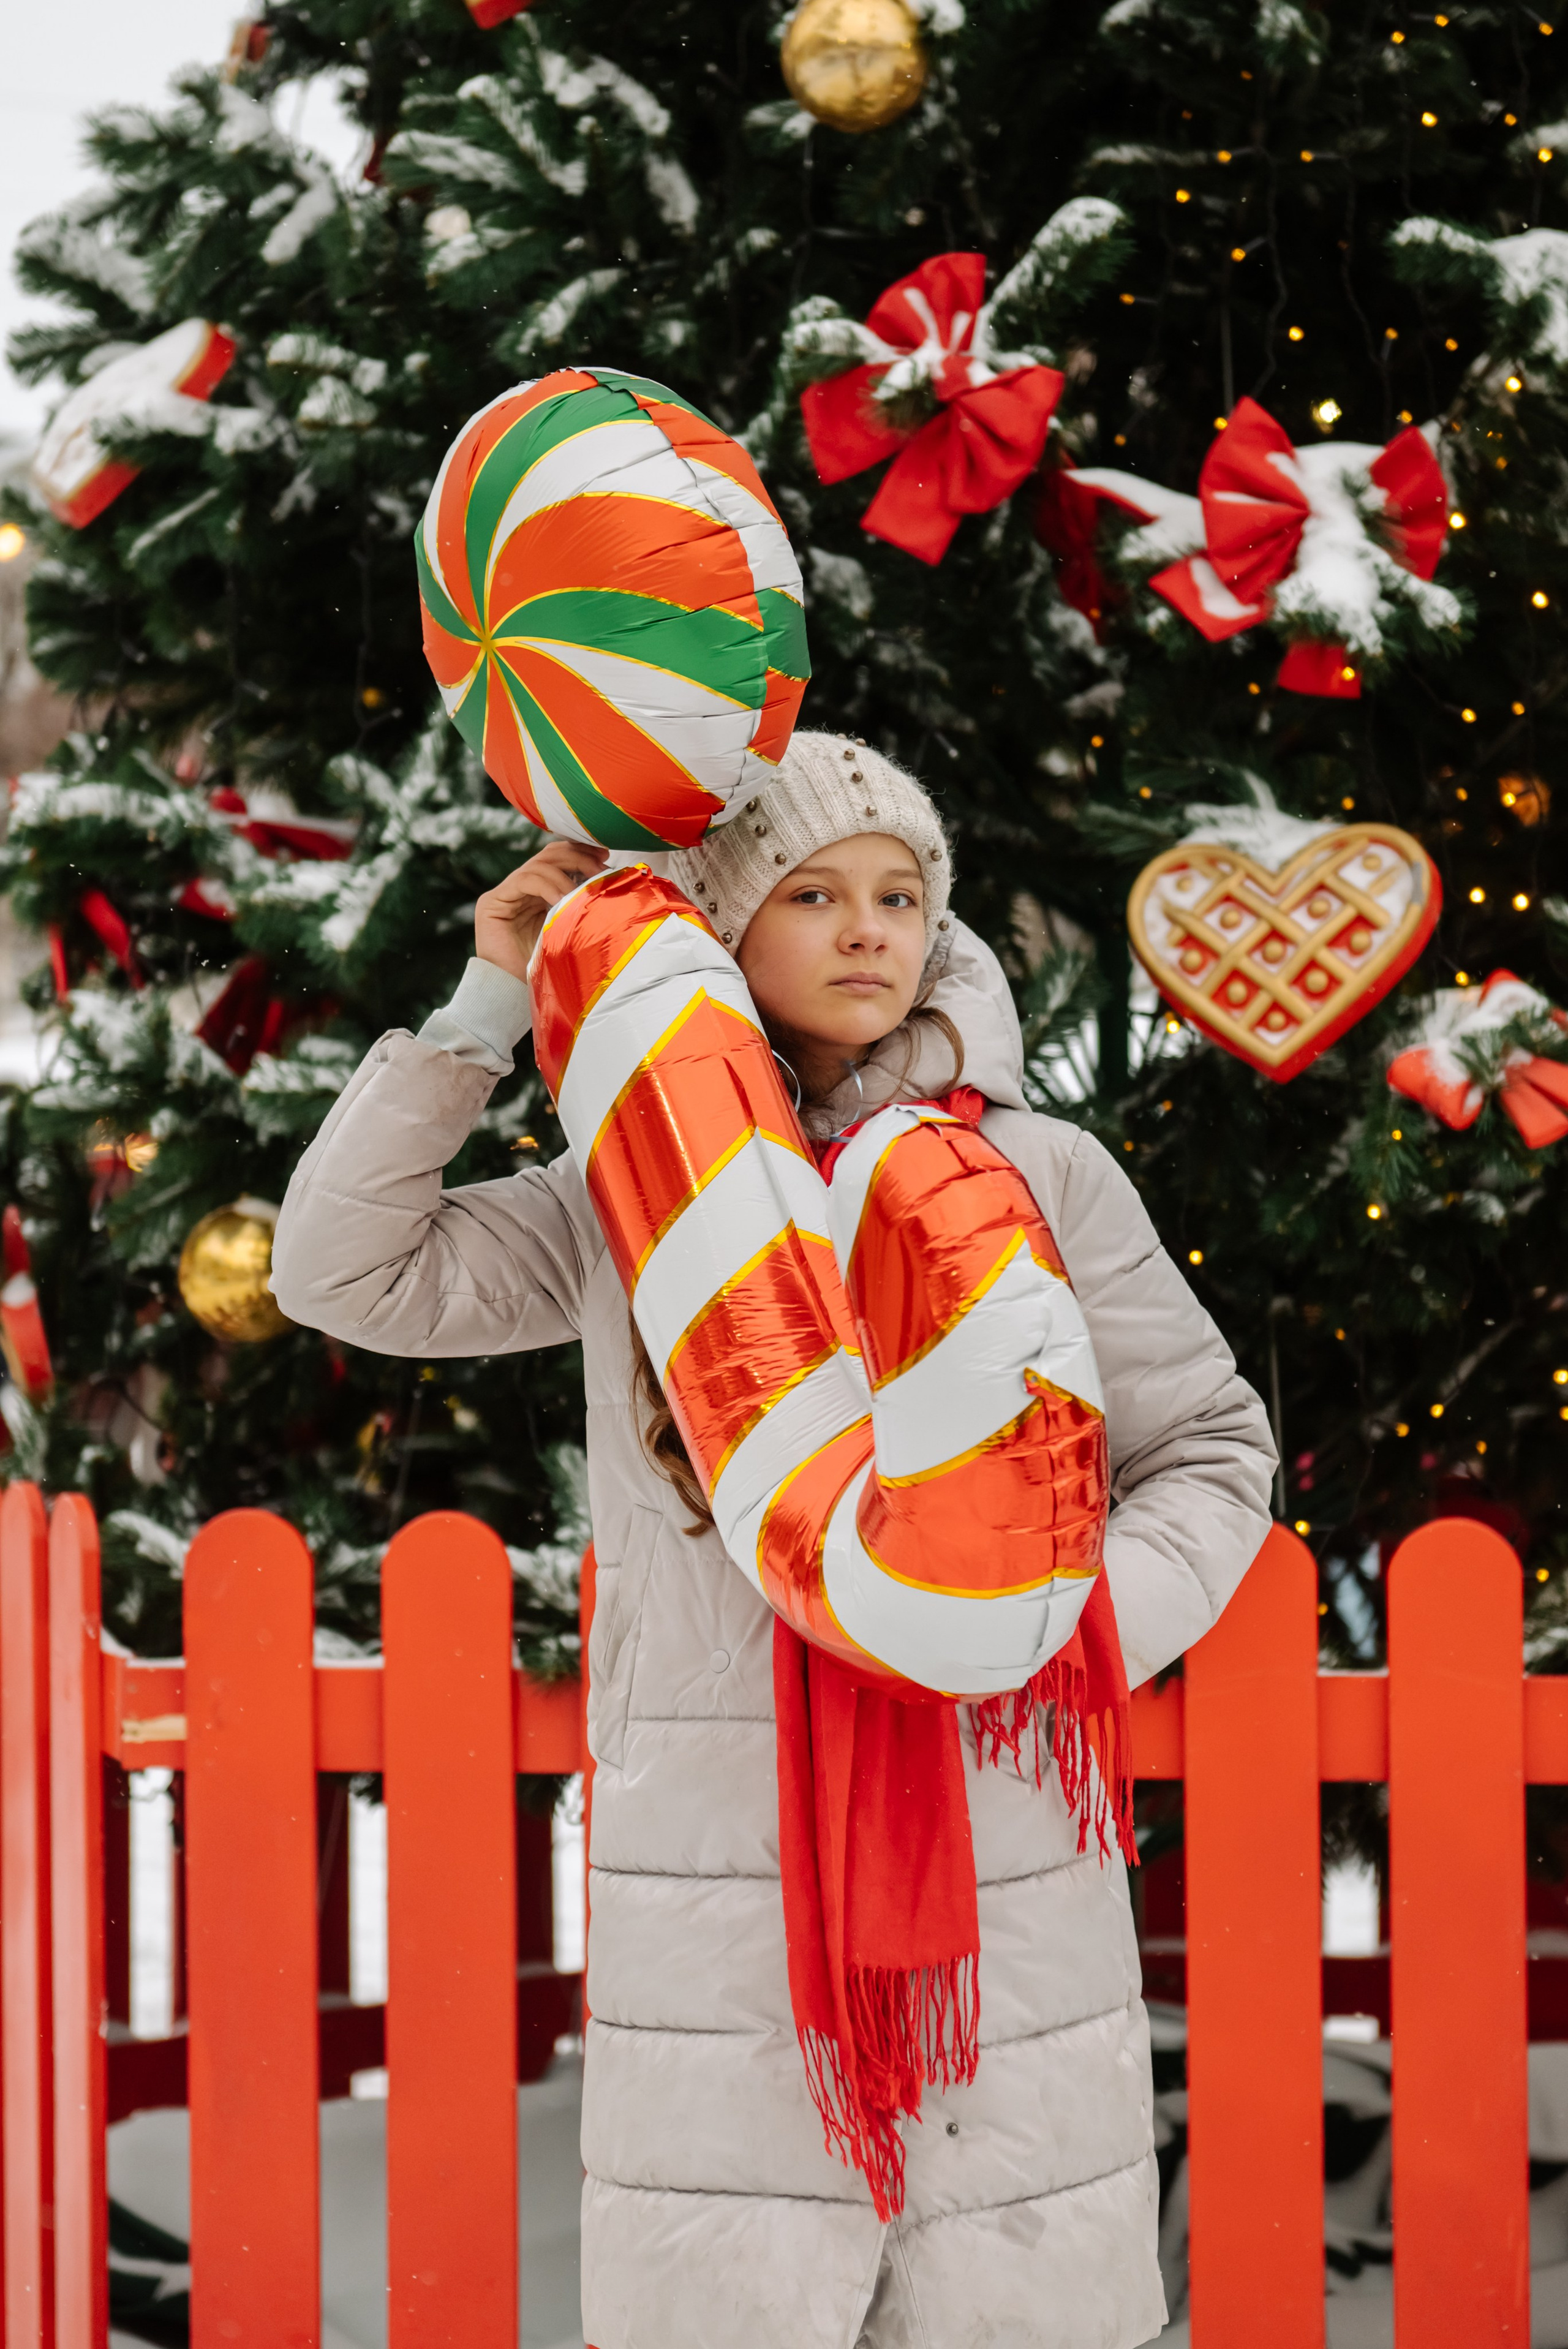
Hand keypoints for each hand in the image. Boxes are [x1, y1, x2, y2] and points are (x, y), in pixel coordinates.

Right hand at [474, 840, 608, 982]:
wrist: (513, 993)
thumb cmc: (546, 968)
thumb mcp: (570, 930)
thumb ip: (580, 907)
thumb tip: (609, 885)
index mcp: (539, 893)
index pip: (558, 859)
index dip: (581, 852)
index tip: (606, 857)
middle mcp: (520, 888)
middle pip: (549, 855)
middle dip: (577, 856)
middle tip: (600, 868)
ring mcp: (505, 893)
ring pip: (538, 864)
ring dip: (566, 873)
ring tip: (583, 891)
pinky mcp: (492, 902)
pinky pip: (524, 880)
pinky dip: (548, 885)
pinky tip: (563, 898)